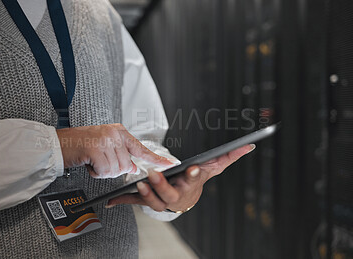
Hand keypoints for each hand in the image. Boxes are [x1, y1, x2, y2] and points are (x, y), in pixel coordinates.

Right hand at [56, 123, 173, 177]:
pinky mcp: (95, 149)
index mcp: (119, 132)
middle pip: (126, 165)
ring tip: (92, 161)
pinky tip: (88, 163)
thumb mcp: (104, 146)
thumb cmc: (80, 145)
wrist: (57, 143)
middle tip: (98, 162)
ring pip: (116, 170)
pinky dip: (95, 172)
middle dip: (112, 169)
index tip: (171, 164)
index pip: (141, 148)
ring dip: (103, 171)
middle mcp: (114, 134)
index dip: (156, 159)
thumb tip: (133, 167)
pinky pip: (104, 171)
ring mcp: (105, 140)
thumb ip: (121, 154)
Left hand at [106, 144, 255, 210]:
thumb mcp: (212, 168)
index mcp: (191, 186)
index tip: (194, 167)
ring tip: (138, 184)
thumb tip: (251, 146)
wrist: (184, 198)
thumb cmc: (194, 181)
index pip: (195, 180)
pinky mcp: (145, 200)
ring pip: (152, 201)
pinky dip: (123, 202)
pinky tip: (111, 202)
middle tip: (154, 174)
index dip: (195, 175)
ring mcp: (160, 201)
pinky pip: (134, 202)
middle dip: (162, 186)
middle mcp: (176, 196)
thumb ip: (230, 157)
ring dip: (145, 195)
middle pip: (169, 194)